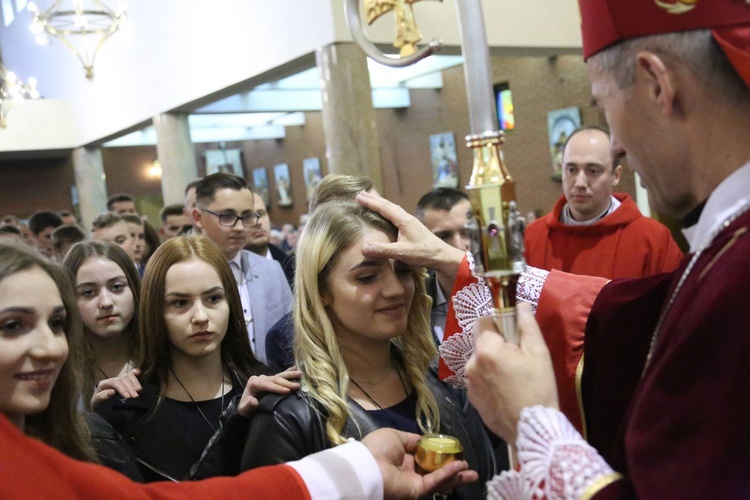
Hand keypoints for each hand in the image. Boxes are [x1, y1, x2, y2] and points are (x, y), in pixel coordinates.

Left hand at [90, 368, 141, 409]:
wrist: (101, 407)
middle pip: (123, 379)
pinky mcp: (125, 381)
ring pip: (128, 376)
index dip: (122, 389)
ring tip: (139, 390)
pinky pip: (130, 374)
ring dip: (135, 383)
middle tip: (136, 396)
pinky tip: (139, 373)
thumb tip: (112, 392)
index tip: (128, 397)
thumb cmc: (99, 406)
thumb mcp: (95, 404)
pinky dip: (135, 372)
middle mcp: (112, 379)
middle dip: (130, 387)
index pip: (114, 383)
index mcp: (104, 384)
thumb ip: (101, 397)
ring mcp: (119, 379)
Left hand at [238, 366, 301, 416]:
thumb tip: (255, 401)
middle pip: (275, 379)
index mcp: (254, 382)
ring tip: (300, 374)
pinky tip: (296, 368)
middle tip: (297, 386)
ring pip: (279, 375)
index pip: (267, 385)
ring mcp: (266, 378)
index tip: (287, 391)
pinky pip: (280, 375)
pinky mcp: (270, 380)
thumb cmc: (245, 408)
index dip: (277, 388)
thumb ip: (249, 406)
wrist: (245, 407)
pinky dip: (288, 371)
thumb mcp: (244, 409)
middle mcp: (260, 378)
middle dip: (287, 382)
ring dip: (290, 375)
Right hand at [356, 191, 464, 279]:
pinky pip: (396, 215)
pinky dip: (387, 211)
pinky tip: (387, 215)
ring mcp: (410, 223)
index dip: (370, 202)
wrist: (442, 256)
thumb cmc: (424, 254)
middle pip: (388, 205)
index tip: (358, 196)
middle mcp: (407, 218)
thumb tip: (363, 247)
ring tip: (371, 200)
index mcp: (404, 220)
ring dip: (381, 204)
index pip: (384, 208)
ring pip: (393, 209)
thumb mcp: (402, 253)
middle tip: (361, 193)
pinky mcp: (412, 228)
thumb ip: (383, 250)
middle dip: (374, 199)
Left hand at [362, 428, 477, 498]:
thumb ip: (413, 439)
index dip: (438, 452)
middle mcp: (410, 470)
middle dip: (452, 468)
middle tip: (467, 465)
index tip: (452, 448)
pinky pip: (435, 481)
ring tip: (472, 473)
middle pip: (435, 469)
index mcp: (402, 456)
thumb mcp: (395, 436)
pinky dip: (448, 474)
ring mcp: (414, 482)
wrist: (367, 468)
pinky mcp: (418, 490)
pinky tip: (461, 468)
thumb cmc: (378, 448)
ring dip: (456, 476)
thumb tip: (425, 440)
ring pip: (440, 479)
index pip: (424, 455)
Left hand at [465, 303, 557, 442]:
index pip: (484, 322)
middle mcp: (471, 364)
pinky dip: (489, 380)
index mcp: (486, 349)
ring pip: (480, 361)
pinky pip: (479, 379)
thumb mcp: (538, 352)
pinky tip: (506, 391)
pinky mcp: (472, 399)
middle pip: (482, 342)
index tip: (514, 336)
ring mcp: (469, 383)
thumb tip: (520, 304)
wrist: (532, 429)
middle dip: (497, 345)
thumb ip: (527, 324)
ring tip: (513, 378)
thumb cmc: (538, 388)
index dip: (499, 324)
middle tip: (518, 360)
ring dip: (492, 363)